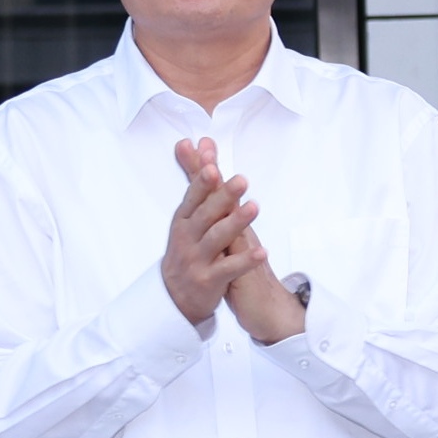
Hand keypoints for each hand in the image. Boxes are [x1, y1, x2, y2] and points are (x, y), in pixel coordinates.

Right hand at [161, 139, 255, 325]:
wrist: (175, 295)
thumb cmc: (187, 247)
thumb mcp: (188, 215)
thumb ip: (197, 180)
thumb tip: (194, 142)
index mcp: (183, 220)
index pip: (193, 198)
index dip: (202, 183)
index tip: (214, 167)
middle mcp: (187, 238)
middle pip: (206, 215)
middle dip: (222, 197)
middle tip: (241, 181)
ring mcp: (197, 260)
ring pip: (217, 239)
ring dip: (236, 223)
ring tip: (255, 208)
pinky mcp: (208, 280)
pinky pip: (229, 269)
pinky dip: (246, 260)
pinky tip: (262, 251)